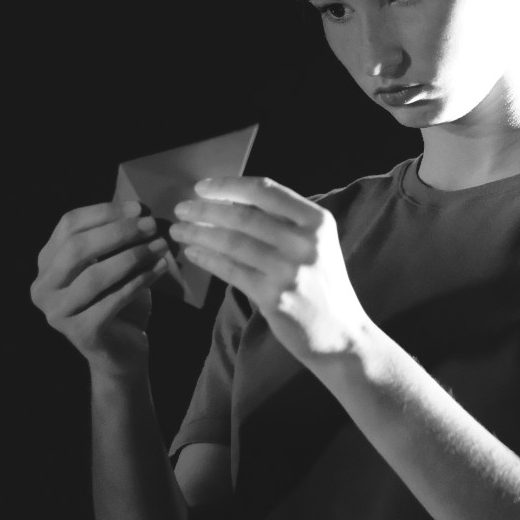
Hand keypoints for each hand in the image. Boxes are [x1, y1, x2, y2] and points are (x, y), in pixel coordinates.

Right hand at [30, 201, 169, 375]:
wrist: (121, 351)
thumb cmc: (117, 300)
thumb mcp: (111, 263)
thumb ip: (114, 238)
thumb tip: (139, 210)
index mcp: (46, 263)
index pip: (68, 225)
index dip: (104, 212)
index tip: (139, 208)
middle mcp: (42, 288)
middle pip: (77, 248)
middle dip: (119, 232)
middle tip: (152, 225)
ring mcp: (57, 313)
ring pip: (95, 275)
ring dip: (132, 256)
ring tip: (161, 246)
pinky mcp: (80, 332)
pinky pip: (112, 300)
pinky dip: (139, 281)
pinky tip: (160, 269)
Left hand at [169, 176, 371, 363]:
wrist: (341, 333)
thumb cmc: (321, 283)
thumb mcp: (314, 243)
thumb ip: (282, 221)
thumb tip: (227, 201)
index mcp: (317, 220)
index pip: (265, 191)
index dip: (228, 186)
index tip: (201, 187)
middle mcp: (305, 242)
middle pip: (243, 216)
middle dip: (205, 210)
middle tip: (181, 209)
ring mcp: (289, 270)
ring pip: (232, 243)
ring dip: (199, 233)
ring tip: (179, 231)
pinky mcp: (273, 297)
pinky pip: (230, 271)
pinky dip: (207, 258)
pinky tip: (192, 253)